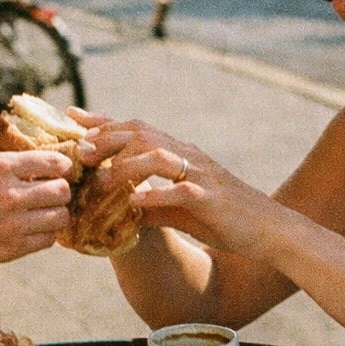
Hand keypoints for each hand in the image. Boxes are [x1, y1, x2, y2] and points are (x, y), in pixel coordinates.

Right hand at [0, 150, 73, 275]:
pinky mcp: (12, 249)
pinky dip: (45, 234)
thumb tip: (42, 160)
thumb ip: (6, 166)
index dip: (63, 166)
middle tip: (52, 194)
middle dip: (61, 190)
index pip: (54, 162)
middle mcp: (9, 194)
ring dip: (56, 214)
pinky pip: (48, 240)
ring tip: (43, 212)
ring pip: (61, 216)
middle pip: (62, 190)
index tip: (61, 171)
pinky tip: (32, 229)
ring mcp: (12, 224)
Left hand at [82, 117, 284, 257]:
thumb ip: (153, 205)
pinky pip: (181, 192)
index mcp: (181, 154)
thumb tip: (124, 210)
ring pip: (159, 157)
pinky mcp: (212, 198)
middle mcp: (189, 157)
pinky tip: (134, 203)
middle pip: (143, 134)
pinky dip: (156, 195)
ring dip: (126, 166)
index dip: (104, 121)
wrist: (271, 230)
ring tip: (101, 180)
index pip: (138, 128)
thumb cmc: (225, 220)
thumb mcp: (182, 211)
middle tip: (79, 151)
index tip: (73, 114)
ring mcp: (202, 175)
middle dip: (108, 138)